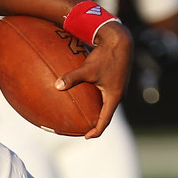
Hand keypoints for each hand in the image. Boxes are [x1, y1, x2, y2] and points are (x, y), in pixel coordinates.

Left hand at [56, 20, 132, 137]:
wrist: (120, 41)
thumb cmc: (106, 55)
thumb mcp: (88, 68)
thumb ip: (72, 78)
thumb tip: (56, 86)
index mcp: (114, 97)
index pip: (105, 121)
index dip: (96, 131)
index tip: (86, 137)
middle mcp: (118, 95)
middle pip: (106, 114)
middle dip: (96, 122)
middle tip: (84, 129)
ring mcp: (119, 87)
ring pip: (106, 104)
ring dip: (97, 111)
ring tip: (85, 115)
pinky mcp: (116, 80)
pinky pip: (106, 94)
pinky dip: (97, 99)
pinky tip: (87, 94)